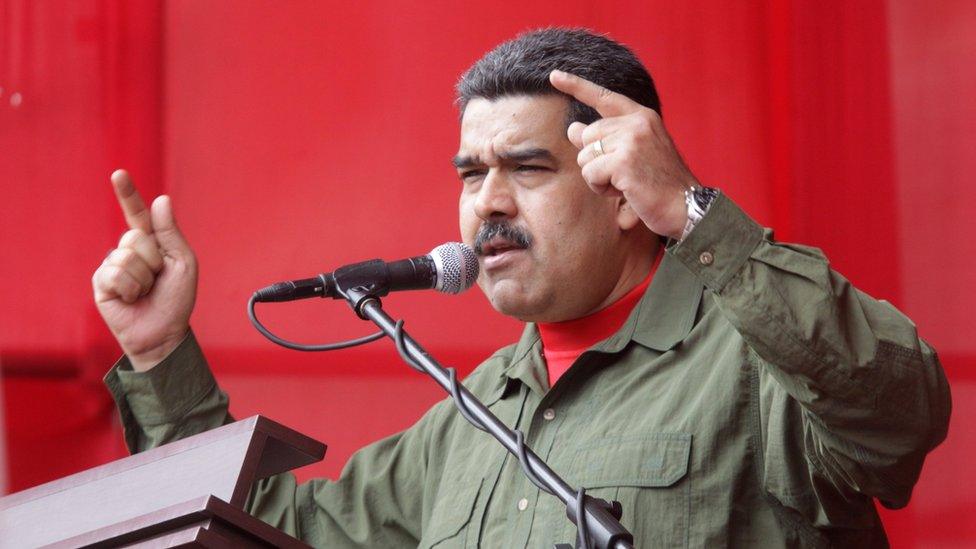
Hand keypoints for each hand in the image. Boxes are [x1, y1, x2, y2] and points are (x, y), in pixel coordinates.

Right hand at [92, 170, 197, 370]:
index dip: (128, 194)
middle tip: (157, 280)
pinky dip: (130, 288)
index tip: (119, 174)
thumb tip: (161, 199)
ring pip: (126, 256)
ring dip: (143, 278)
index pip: (138, 214)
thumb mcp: (182, 262)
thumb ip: (171, 232)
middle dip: (153, 259)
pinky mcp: (101, 283)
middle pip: (136, 236)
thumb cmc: (175, 300)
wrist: (164, 333)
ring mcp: (113, 266)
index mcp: (151, 244)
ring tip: (145, 292)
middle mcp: (129, 251)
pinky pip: (115, 273)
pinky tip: (131, 299)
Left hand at [549, 70, 698, 239]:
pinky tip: (624, 191)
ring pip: (586, 157)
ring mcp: (631, 140)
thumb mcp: (632, 155)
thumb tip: (572, 128)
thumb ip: (604, 140)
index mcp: (642, 116)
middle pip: (588, 136)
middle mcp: (637, 122)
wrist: (686, 206)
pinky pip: (590, 174)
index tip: (554, 76)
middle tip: (622, 175)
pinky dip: (601, 188)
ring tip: (625, 183)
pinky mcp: (623, 161)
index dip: (576, 86)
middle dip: (596, 161)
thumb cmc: (659, 184)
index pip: (603, 97)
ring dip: (598, 177)